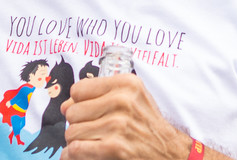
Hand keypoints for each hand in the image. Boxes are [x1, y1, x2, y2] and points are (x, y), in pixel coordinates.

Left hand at [60, 74, 192, 159]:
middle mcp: (123, 101)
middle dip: (76, 124)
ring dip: (75, 141)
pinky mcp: (115, 147)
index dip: (77, 103)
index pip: (78, 89)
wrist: (170, 152)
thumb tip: (65, 105)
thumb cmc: (148, 125)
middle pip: (73, 111)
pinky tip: (79, 154)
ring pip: (72, 131)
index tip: (85, 111)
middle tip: (89, 130)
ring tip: (88, 142)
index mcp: (126, 84)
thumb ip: (101, 95)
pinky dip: (73, 154)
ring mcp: (118, 125)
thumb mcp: (133, 98)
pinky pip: (77, 149)